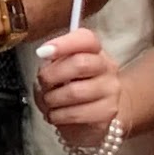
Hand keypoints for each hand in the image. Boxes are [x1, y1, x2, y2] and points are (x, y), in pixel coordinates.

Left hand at [34, 27, 123, 144]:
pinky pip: (76, 114)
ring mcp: (110, 91)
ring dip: (52, 99)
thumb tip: (44, 54)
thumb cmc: (73, 87)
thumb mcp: (61, 68)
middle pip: (80, 63)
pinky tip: (56, 115)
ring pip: (75, 92)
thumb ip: (53, 59)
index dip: (64, 43)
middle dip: (52, 75)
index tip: (43, 52)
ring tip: (48, 102)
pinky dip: (58, 115)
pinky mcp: (108, 113)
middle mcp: (107, 68)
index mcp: (95, 51)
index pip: (87, 39)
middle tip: (43, 84)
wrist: (97, 114)